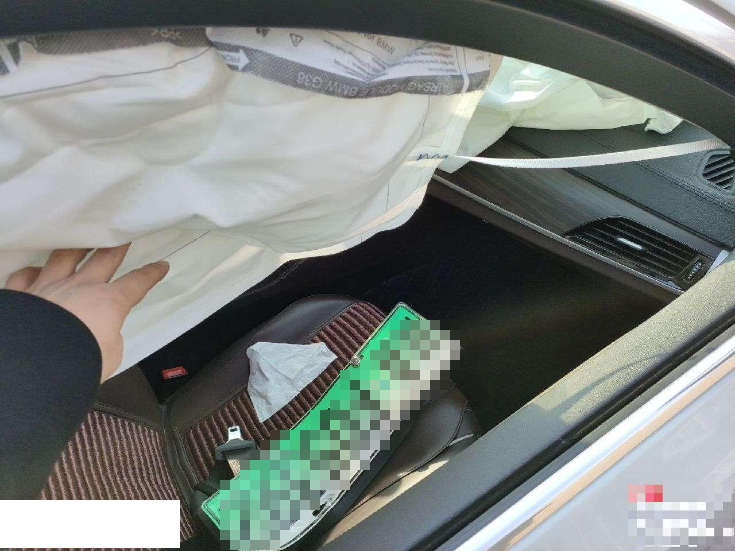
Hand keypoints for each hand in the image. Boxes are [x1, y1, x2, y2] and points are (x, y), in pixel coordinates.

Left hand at [4, 245, 168, 381]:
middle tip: (123, 238)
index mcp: (108, 302)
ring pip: (65, 257)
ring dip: (77, 247)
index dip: (151, 273)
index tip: (160, 266)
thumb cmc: (76, 362)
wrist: (34, 362)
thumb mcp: (110, 355)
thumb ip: (110, 339)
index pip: (137, 282)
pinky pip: (26, 275)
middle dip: (117, 247)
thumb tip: (104, 334)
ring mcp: (48, 287)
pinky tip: (36, 270)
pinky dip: (32, 271)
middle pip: (104, 258)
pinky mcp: (22, 295)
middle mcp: (79, 288)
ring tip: (82, 242)